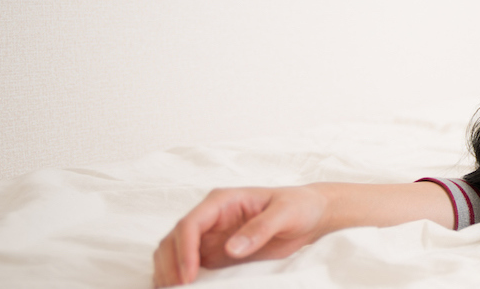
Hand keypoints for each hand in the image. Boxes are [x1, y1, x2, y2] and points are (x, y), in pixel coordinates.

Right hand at [152, 186, 329, 287]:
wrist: (310, 215)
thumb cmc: (299, 206)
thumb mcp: (285, 213)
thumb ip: (260, 228)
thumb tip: (232, 248)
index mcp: (222, 201)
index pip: (190, 224)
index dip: (184, 251)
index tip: (188, 276)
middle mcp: (210, 218)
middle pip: (174, 240)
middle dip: (170, 266)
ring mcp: (210, 236)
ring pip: (174, 253)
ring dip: (169, 273)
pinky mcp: (215, 253)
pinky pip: (189, 265)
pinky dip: (180, 277)